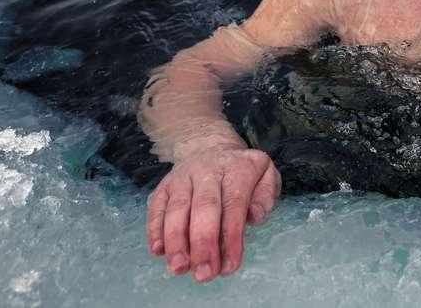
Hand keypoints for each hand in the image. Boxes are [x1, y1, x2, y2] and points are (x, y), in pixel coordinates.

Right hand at [146, 148, 280, 282]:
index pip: (234, 204)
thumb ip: (265, 196)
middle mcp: (207, 171)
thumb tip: (255, 217)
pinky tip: (158, 252)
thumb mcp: (266, 175)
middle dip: (203, 243)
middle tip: (203, 274)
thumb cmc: (241, 172)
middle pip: (204, 207)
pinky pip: (156, 208)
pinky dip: (155, 230)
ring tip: (179, 268)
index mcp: (237, 170)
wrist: (209, 147)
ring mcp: (182, 178)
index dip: (231, 237)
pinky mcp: (163, 187)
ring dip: (176, 241)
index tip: (229, 266)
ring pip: (177, 209)